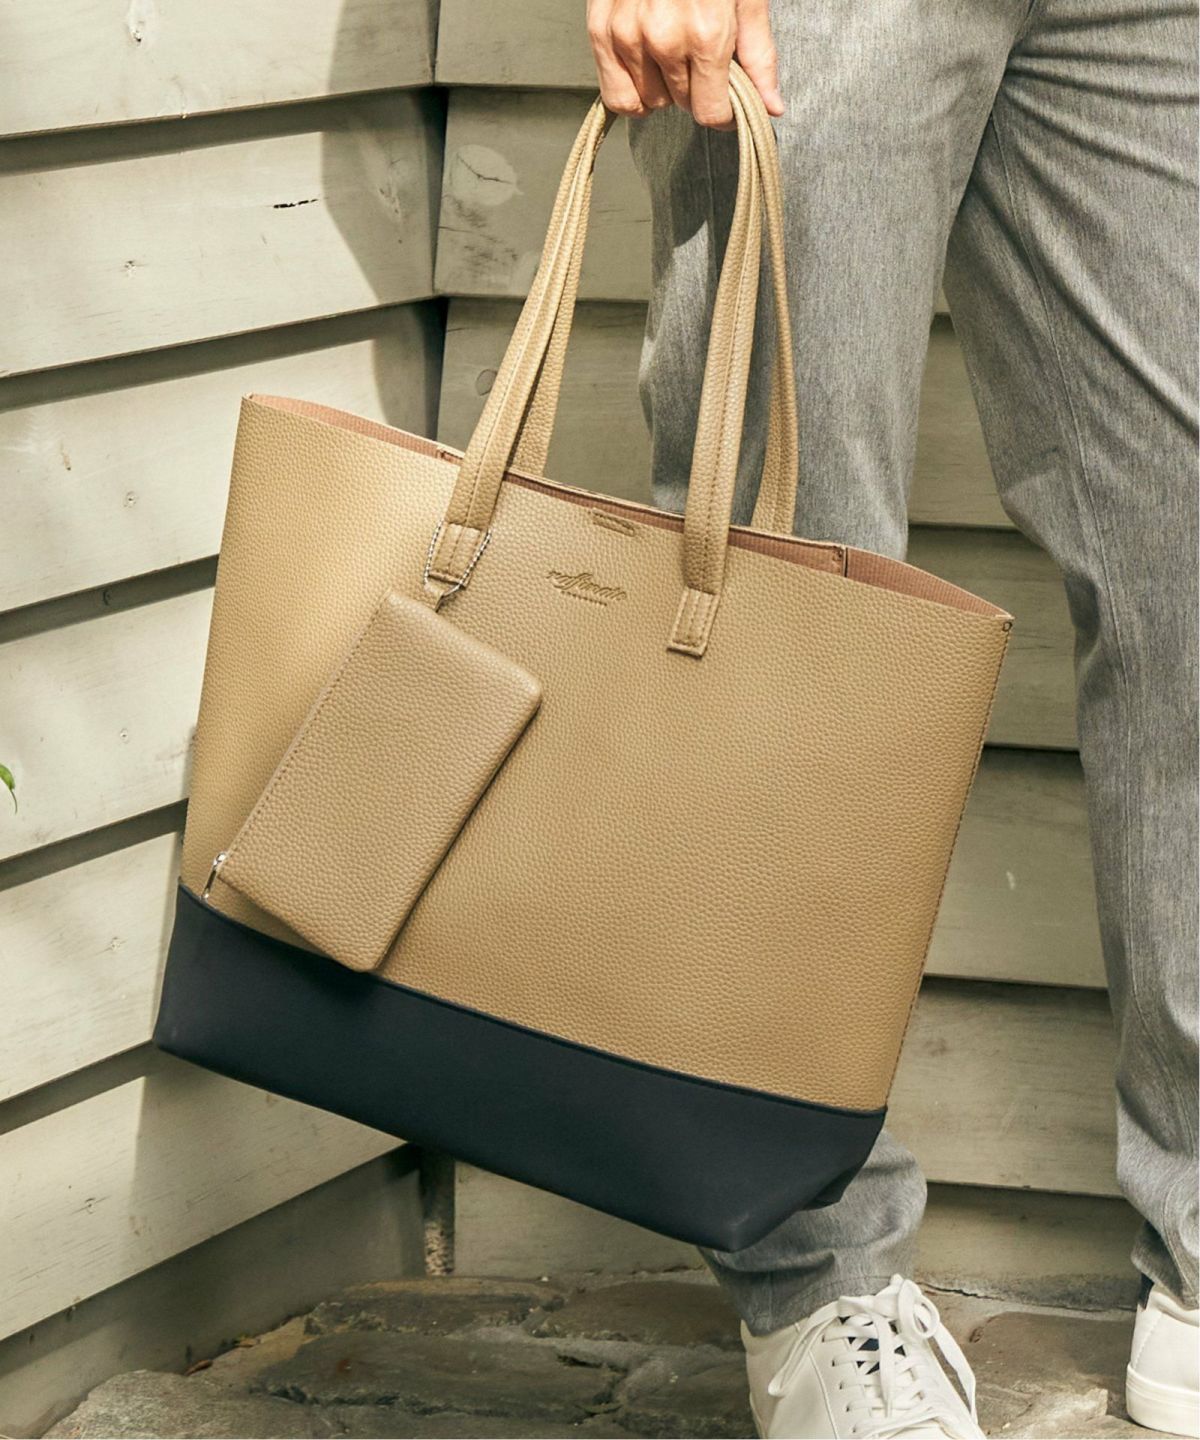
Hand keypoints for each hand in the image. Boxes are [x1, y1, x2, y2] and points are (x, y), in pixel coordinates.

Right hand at [586, 0, 783, 129]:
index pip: (712, 114)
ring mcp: (628, 36)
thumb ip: (759, 56)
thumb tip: (771, 107)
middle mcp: (663, 40)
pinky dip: (632, 91)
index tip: (727, 100)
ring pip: (650, 102)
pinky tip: (646, 69)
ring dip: (663, 87)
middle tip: (699, 56)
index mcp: (705, 35)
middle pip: (682, 106)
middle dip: (696, 89)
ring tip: (671, 50)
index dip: (724, 112)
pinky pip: (616, 96)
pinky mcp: (601, 31)